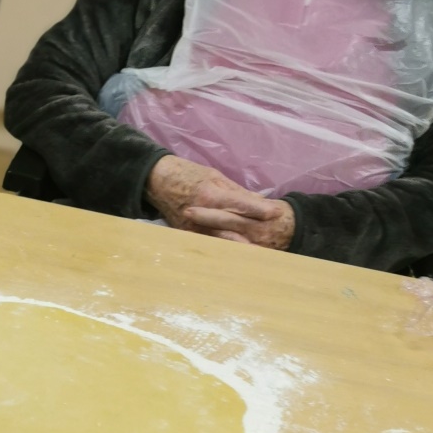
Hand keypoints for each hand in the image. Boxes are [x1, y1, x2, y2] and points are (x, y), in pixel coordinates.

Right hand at [146, 156, 293, 250]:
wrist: (156, 180)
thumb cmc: (186, 174)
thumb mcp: (213, 175)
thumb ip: (235, 190)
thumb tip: (258, 199)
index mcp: (210, 194)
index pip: (240, 203)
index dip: (259, 209)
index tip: (277, 213)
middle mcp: (202, 213)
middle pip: (233, 225)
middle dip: (254, 231)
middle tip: (274, 238)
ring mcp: (192, 226)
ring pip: (220, 240)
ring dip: (239, 247)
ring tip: (258, 255)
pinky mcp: (186, 234)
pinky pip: (206, 245)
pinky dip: (221, 251)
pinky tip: (234, 259)